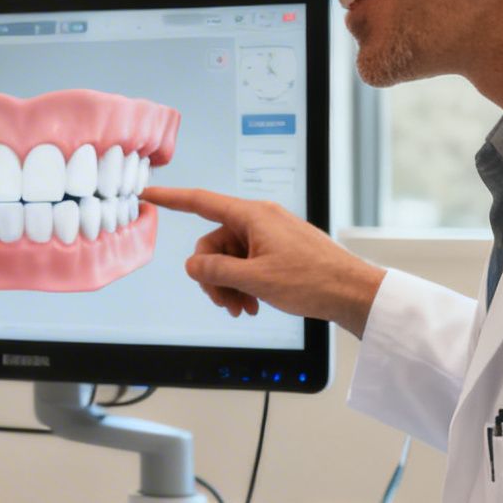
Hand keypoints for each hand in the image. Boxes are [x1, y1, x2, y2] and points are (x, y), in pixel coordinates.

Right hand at [141, 186, 385, 336]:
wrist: (352, 292)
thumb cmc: (312, 281)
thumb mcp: (255, 279)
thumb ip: (216, 270)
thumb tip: (192, 264)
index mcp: (253, 216)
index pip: (201, 202)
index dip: (172, 198)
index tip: (149, 193)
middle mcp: (260, 220)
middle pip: (214, 243)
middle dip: (213, 275)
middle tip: (225, 303)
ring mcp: (270, 236)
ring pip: (230, 258)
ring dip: (229, 285)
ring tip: (242, 309)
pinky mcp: (279, 250)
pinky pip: (247, 263)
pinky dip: (244, 284)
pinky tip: (253, 304)